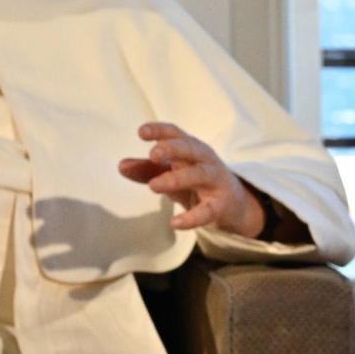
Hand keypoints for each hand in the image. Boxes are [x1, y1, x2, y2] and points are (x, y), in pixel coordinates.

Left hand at [120, 122, 264, 236]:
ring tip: (154, 186)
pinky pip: (208, 210)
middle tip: (153, 155)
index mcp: (191, 149)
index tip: (141, 132)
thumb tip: (121, 166)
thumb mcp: (171, 173)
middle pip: (191, 148)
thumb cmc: (196, 183)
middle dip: (173, 149)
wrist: (233, 205)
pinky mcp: (221, 205)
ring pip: (200, 175)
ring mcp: (215, 182)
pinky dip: (192, 217)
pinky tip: (175, 223)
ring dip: (177, 178)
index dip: (160, 130)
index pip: (176, 134)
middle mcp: (205, 160)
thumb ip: (147, 170)